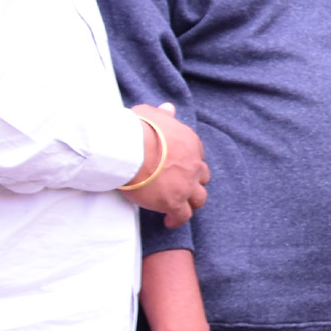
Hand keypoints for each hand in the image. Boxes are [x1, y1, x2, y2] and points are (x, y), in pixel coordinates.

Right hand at [124, 103, 210, 228]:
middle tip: (182, 186)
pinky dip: (177, 219)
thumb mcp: (151, 115)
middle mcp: (193, 164)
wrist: (129, 148)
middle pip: (201, 176)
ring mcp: (186, 185)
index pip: (196, 155)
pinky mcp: (174, 202)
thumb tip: (169, 108)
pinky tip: (169, 222)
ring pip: (198, 198)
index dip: (188, 162)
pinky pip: (183, 216)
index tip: (177, 166)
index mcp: (190, 142)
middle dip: (194, 180)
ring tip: (179, 205)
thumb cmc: (136, 130)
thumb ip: (163, 115)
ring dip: (191, 201)